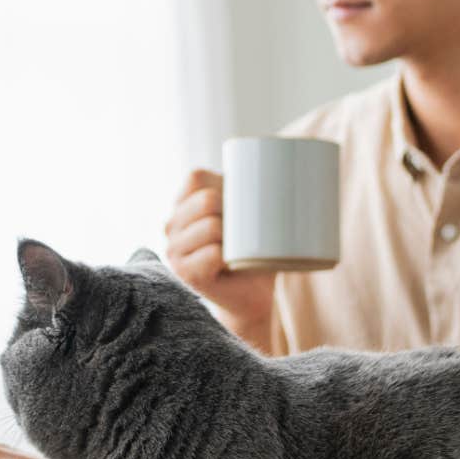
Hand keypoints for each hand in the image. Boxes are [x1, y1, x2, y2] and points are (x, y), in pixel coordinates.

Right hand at [163, 168, 276, 349]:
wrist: (252, 296)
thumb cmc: (254, 250)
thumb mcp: (249, 214)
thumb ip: (251, 190)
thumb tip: (288, 162)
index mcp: (182, 205)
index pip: (195, 177)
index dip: (223, 183)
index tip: (242, 202)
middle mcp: (171, 225)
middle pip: (206, 200)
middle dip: (234, 212)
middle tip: (246, 232)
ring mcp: (174, 250)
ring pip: (210, 226)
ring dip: (233, 238)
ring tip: (239, 249)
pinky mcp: (185, 274)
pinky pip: (212, 253)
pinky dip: (227, 257)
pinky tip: (230, 264)